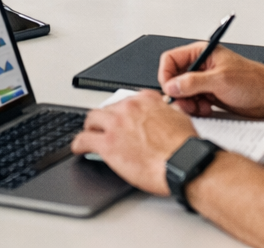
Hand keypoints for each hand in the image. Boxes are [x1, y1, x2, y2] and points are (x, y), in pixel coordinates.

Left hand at [70, 92, 195, 195]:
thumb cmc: (185, 147)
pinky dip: (78, 145)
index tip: (122, 118)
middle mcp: (128, 107)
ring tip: (90, 135)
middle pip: (107, 108)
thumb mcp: (179, 118)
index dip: (122, 111)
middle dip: (105, 119)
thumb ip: (165, 113)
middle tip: (104, 128)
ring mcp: (116, 124)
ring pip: (91, 120)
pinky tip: (78, 149)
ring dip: (91, 128)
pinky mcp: (107, 143)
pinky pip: (83, 140)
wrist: (184, 163)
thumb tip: (164, 116)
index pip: (126, 100)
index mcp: (146, 100)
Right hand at [158, 44, 263, 117]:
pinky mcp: (209, 94)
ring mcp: (204, 80)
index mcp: (202, 53)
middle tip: (187, 103)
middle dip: (178, 93)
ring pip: (182, 92)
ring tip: (200, 107)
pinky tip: (207, 109)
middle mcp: (201, 66)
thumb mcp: (220, 80)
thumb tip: (172, 85)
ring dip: (188, 103)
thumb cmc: (253, 81)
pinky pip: (192, 102)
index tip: (171, 90)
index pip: (170, 60)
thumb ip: (193, 82)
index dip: (167, 75)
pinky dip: (196, 108)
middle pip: (174, 78)